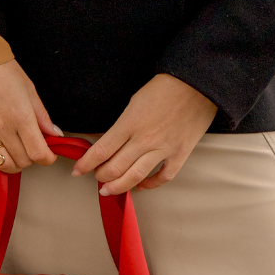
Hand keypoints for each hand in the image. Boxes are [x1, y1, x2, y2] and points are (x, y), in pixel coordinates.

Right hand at [0, 59, 61, 170]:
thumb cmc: (1, 69)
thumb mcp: (28, 89)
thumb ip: (42, 116)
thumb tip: (55, 135)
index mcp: (21, 117)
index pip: (39, 153)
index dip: (47, 158)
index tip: (48, 155)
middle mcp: (2, 128)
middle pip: (22, 161)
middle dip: (30, 159)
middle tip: (30, 148)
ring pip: (0, 163)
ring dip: (11, 162)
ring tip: (13, 151)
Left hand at [74, 74, 215, 195]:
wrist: (197, 84)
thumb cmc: (164, 87)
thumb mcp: (134, 101)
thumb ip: (122, 124)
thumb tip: (109, 142)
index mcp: (129, 124)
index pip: (101, 151)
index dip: (85, 164)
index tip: (77, 171)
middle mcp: (144, 140)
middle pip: (114, 168)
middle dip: (100, 177)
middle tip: (96, 177)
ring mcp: (163, 149)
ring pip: (135, 177)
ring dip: (118, 187)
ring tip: (109, 190)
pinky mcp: (180, 153)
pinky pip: (163, 177)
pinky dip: (150, 185)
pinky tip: (141, 185)